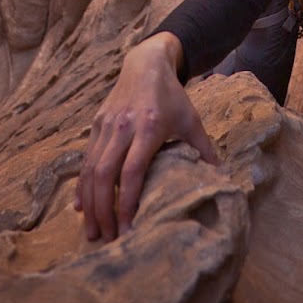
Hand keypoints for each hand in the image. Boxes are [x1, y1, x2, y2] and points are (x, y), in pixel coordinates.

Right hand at [74, 31, 217, 241]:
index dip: (127, 203)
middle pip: (104, 175)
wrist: (146, 63)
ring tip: (92, 232)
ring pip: (90, 169)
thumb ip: (204, 150)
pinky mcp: (96, 123)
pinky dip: (81, 185)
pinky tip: (80, 207)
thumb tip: (222, 179)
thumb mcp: (192, 120)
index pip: (131, 171)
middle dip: (103, 211)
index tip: (129, 230)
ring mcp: (106, 125)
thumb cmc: (172, 96)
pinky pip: (85, 159)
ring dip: (89, 203)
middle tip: (106, 240)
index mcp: (148, 127)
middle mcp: (122, 127)